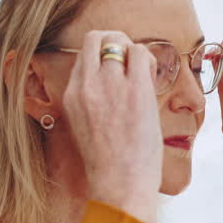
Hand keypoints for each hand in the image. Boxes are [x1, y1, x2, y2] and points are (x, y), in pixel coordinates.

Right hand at [62, 30, 161, 222]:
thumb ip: (92, 100)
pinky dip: (148, 58)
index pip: (84, 54)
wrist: (119, 184)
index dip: (103, 54)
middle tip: (130, 60)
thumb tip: (112, 80)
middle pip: (97, 38)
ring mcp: (109, 85)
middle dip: (116, 42)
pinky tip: (151, 78)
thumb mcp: (85, 126)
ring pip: (119, 41)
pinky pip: (140, 53)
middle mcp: (86, 85)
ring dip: (134, 50)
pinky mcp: (135, 89)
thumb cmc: (108, 163)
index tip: (116, 67)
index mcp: (72, 95)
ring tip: (143, 72)